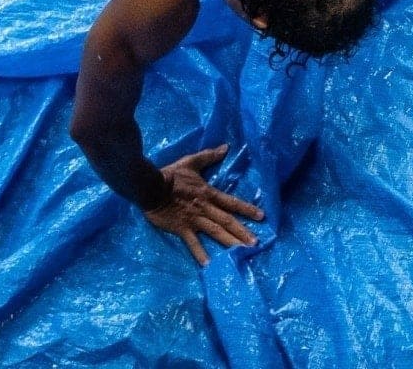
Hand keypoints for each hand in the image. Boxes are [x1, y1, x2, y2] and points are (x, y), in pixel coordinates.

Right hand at [141, 144, 264, 265]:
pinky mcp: (182, 229)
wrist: (150, 187)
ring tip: (242, 253)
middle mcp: (205, 208)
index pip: (232, 202)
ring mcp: (194, 220)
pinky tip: (209, 265)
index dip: (247, 209)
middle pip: (227, 221)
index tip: (262, 217)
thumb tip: (226, 147)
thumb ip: (209, 155)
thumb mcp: (191, 162)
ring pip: (215, 232)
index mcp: (209, 194)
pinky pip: (193, 243)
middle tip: (256, 244)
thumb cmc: (171, 175)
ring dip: (230, 242)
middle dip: (243, 232)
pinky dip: (201, 254)